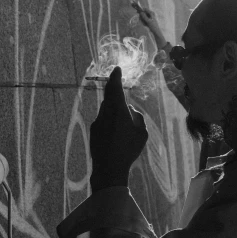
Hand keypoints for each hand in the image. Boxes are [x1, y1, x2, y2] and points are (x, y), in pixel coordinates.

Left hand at [90, 66, 147, 189]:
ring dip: (115, 113)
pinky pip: (103, 121)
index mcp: (118, 110)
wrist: (109, 168)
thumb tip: (130, 110)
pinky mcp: (94, 131)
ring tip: (124, 130)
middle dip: (117, 97)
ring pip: (107, 110)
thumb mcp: (142, 133)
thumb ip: (138, 117)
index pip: (115, 87)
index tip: (117, 69)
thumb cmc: (128, 150)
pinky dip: (110, 124)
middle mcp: (105, 113)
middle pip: (110, 98)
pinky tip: (116, 139)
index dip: (116, 77)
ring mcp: (97, 122)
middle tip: (125, 104)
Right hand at [138, 9, 166, 48]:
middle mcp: (150, 14)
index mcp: (151, 13)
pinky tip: (145, 25)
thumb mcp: (148, 21)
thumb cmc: (153, 26)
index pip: (145, 9)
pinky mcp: (148, 21)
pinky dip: (144, 23)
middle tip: (141, 21)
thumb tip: (140, 12)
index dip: (140, 10)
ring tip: (145, 24)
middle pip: (143, 13)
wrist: (156, 32)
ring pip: (143, 17)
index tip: (137, 12)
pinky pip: (144, 20)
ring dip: (142, 21)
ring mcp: (149, 18)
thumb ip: (144, 16)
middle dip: (141, 17)